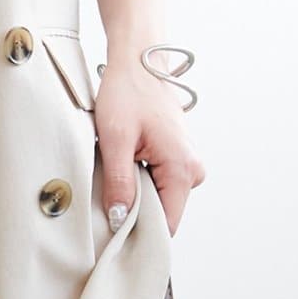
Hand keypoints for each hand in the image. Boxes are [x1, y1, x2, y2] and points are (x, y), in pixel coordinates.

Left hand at [95, 55, 205, 236]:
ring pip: (158, 202)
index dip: (138, 234)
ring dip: (134, 199)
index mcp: (182, 168)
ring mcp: (186, 165)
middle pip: (162, 215)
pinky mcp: (176, 160)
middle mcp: (192, 170)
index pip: (166, 225)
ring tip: (114, 178)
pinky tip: (122, 171)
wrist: (139, 62)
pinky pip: (157, 187)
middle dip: (133, 215)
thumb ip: (119, 183)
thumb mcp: (115, 140)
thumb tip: (120, 220)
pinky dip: (137, 186)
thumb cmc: (128, 93)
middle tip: (106, 202)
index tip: (113, 236)